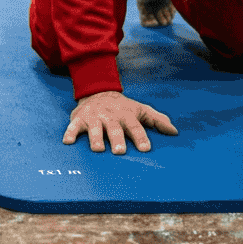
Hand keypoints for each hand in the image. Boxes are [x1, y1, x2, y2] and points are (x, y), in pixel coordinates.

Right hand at [63, 91, 177, 153]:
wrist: (97, 92)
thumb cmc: (123, 107)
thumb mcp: (141, 110)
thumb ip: (157, 120)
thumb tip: (175, 132)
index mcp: (126, 115)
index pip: (135, 127)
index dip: (141, 137)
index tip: (145, 149)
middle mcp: (110, 116)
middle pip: (115, 129)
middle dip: (117, 139)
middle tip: (120, 151)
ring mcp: (94, 118)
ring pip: (95, 129)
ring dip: (96, 138)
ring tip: (98, 150)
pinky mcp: (79, 119)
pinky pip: (74, 127)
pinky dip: (70, 133)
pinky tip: (68, 142)